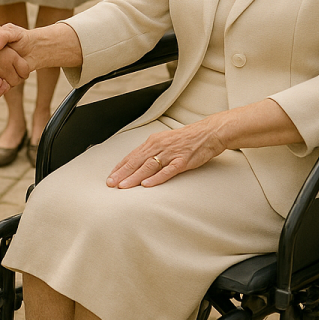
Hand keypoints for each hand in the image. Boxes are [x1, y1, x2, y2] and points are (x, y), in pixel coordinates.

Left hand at [106, 117, 226, 188]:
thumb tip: (138, 162)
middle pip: (137, 161)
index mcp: (153, 141)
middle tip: (110, 184)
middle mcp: (159, 146)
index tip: (110, 176)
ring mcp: (170, 154)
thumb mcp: (165, 142)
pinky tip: (146, 184)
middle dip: (122, 174)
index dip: (120, 166)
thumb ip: (152, 151)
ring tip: (123, 186)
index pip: (132, 155)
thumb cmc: (186, 139)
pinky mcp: (182, 161)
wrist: (208, 133)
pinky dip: (156, 178)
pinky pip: (167, 171)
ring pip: (148, 167)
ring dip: (134, 177)